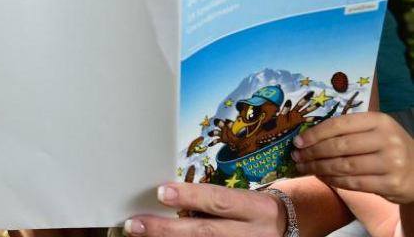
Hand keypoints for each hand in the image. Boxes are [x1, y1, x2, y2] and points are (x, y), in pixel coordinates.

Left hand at [123, 183, 286, 236]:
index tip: (160, 192)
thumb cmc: (253, 210)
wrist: (289, 229)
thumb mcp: (242, 199)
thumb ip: (211, 200)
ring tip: (140, 236)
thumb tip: (164, 196)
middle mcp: (252, 234)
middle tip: (135, 224)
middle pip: (205, 232)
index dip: (190, 197)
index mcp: (255, 208)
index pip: (219, 200)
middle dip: (167, 230)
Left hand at [293, 112, 413, 204]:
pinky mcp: (392, 184)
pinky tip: (322, 177)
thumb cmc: (386, 147)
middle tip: (296, 157)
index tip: (297, 142)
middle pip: (339, 147)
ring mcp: (392, 162)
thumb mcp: (373, 131)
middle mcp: (388, 139)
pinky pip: (353, 183)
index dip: (314, 134)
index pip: (339, 125)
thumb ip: (347, 131)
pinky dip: (333, 181)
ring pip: (344, 166)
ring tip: (304, 167)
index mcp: (379, 121)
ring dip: (318, 168)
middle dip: (312, 153)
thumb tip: (306, 137)